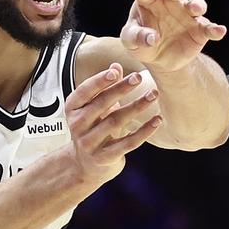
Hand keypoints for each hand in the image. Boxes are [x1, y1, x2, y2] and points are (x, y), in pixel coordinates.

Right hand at [64, 62, 161, 184]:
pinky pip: (127, 143)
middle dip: (120, 89)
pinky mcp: (104, 158)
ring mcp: (89, 143)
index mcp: (72, 109)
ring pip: (115, 122)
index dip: (99, 81)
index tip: (116, 71)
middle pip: (101, 104)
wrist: (86, 164)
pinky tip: (156, 120)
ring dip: (136, 107)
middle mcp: (77, 125)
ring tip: (153, 95)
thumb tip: (116, 65)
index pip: (84, 91)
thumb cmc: (94, 127)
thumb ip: (104, 86)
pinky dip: (143, 131)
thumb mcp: (95, 106)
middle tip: (138, 77)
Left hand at [121, 0, 226, 72]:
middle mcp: (171, 3)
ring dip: (197, 5)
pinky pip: (209, 28)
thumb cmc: (141, 44)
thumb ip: (137, 37)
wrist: (160, 60)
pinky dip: (215, 30)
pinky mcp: (200, 30)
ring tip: (195, 9)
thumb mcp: (131, 42)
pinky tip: (219, 31)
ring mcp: (187, 15)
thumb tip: (152, 38)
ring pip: (195, 5)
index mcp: (150, 1)